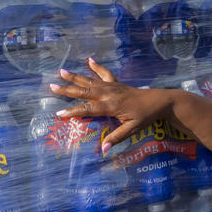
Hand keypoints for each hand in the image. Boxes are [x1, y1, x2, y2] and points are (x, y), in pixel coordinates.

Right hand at [49, 58, 169, 154]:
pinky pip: (104, 73)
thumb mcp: (132, 129)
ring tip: (61, 71)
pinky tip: (89, 60)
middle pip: (84, 91)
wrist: (159, 101)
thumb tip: (103, 151)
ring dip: (76, 76)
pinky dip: (96, 66)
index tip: (59, 114)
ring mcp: (112, 86)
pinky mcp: (117, 83)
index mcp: (110, 106)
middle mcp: (108, 94)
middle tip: (52, 86)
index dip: (73, 112)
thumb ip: (117, 138)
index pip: (87, 109)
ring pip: (90, 80)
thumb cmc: (145, 116)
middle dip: (68, 89)